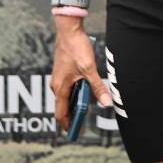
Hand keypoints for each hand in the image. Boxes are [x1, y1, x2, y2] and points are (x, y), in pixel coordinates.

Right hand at [51, 17, 112, 131]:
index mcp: (60, 87)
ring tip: (86, 109)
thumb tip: (106, 101)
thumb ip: (97, 87)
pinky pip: (68, 88)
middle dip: (72, 115)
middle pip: (63, 106)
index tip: (74, 132)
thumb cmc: (75, 48)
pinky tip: (85, 92)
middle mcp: (56, 84)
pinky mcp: (63, 72)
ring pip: (66, 96)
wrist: (68, 30)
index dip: (67, 124)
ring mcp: (59, 78)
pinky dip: (75, 93)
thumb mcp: (89, 69)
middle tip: (83, 124)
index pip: (60, 113)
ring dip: (75, 103)